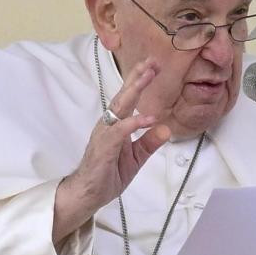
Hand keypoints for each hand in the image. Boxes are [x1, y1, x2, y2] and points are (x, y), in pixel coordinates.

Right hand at [52, 58, 170, 242]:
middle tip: (152, 61)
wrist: (89, 194)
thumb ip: (149, 143)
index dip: (139, 81)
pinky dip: (134, 123)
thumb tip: (166, 128)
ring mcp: (105, 134)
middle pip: (123, 96)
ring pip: (120, 107)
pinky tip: (149, 117)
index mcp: (116, 125)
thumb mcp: (136, 158)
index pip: (128, 99)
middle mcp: (108, 124)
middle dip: (137, 77)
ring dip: (134, 90)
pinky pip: (120, 131)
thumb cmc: (109, 173)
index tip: (153, 65)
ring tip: (148, 76)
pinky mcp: (104, 147)